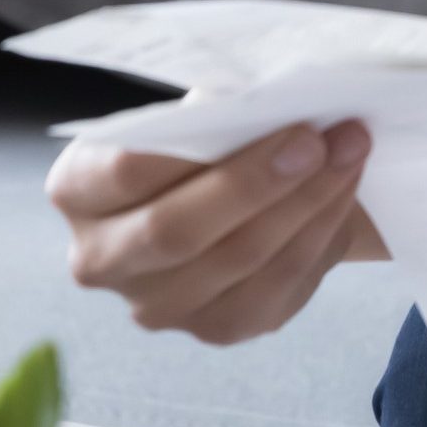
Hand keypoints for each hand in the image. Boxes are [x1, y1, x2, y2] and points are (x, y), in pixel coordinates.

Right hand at [45, 120, 379, 343]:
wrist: (235, 193)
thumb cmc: (208, 142)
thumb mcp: (194, 111)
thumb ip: (213, 107)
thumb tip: (260, 97)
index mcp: (77, 190)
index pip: (126, 171)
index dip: (201, 144)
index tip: (280, 112)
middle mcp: (101, 259)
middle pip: (176, 230)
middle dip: (258, 182)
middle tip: (324, 140)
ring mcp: (156, 306)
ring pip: (237, 261)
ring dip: (305, 204)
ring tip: (349, 154)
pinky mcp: (214, 330)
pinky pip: (274, 289)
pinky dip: (318, 237)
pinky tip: (342, 195)